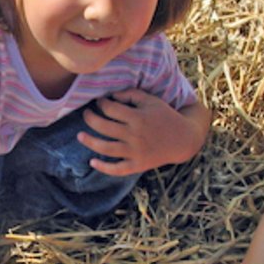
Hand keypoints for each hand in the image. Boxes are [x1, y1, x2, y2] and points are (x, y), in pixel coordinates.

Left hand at [78, 90, 204, 174]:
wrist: (183, 139)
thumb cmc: (165, 116)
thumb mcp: (151, 100)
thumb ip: (131, 94)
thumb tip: (110, 96)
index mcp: (137, 117)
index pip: (110, 109)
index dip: (101, 104)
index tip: (99, 103)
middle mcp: (134, 135)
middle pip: (104, 127)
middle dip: (90, 119)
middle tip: (86, 115)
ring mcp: (135, 152)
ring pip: (106, 148)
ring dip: (90, 142)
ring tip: (80, 136)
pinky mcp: (137, 165)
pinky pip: (117, 169)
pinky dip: (103, 167)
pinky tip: (92, 162)